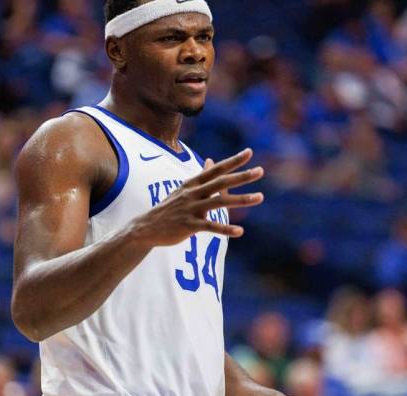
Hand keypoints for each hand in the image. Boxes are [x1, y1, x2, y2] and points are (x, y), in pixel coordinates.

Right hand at [130, 148, 263, 246]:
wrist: (146, 227)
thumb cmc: (169, 208)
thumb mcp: (184, 189)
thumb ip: (201, 177)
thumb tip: (211, 160)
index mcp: (193, 184)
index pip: (216, 169)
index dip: (232, 161)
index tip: (249, 152)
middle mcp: (193, 193)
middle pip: (221, 182)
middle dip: (241, 176)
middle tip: (260, 171)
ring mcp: (191, 209)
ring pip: (220, 202)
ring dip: (241, 199)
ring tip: (260, 197)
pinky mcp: (189, 226)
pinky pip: (210, 227)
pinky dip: (225, 229)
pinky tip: (240, 231)